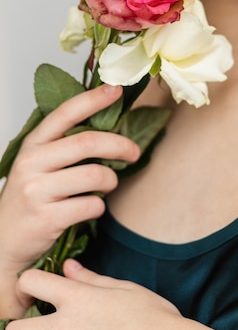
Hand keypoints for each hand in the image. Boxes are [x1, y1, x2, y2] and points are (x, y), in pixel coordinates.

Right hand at [0, 84, 139, 317]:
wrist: (3, 241)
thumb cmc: (30, 197)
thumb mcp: (40, 163)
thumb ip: (66, 145)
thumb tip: (109, 123)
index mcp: (33, 144)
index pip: (65, 113)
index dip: (93, 99)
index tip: (116, 89)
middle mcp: (32, 162)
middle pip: (87, 143)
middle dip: (118, 145)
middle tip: (133, 152)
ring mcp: (36, 190)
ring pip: (94, 176)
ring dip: (110, 181)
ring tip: (107, 185)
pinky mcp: (46, 218)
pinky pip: (91, 205)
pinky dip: (99, 207)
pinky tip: (89, 208)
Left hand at [5, 260, 181, 329]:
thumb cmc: (152, 316)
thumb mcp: (122, 289)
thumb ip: (89, 279)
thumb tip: (67, 267)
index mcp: (77, 299)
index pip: (30, 282)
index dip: (30, 282)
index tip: (39, 287)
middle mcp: (66, 328)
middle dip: (18, 329)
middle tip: (35, 325)